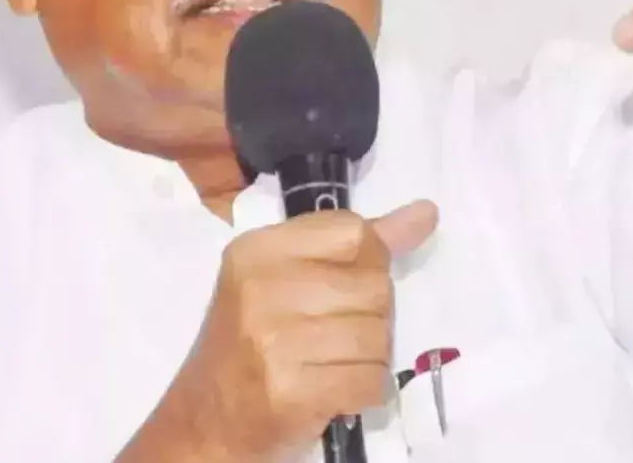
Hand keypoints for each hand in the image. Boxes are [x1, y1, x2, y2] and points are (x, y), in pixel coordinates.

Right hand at [168, 201, 438, 462]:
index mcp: (259, 249)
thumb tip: (426, 213)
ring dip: (368, 358)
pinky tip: (335, 390)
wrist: (206, 419)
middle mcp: (263, 288)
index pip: (354, 233)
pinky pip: (371, 381)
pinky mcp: (291, 391)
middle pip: (374, 286)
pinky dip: (364, 391)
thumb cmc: (251, 342)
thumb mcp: (287, 278)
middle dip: (370, 317)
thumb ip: (355, 245)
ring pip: (378, 336)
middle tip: (332, 336)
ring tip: (331, 364)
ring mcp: (275, 341)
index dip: (367, 263)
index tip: (344, 288)